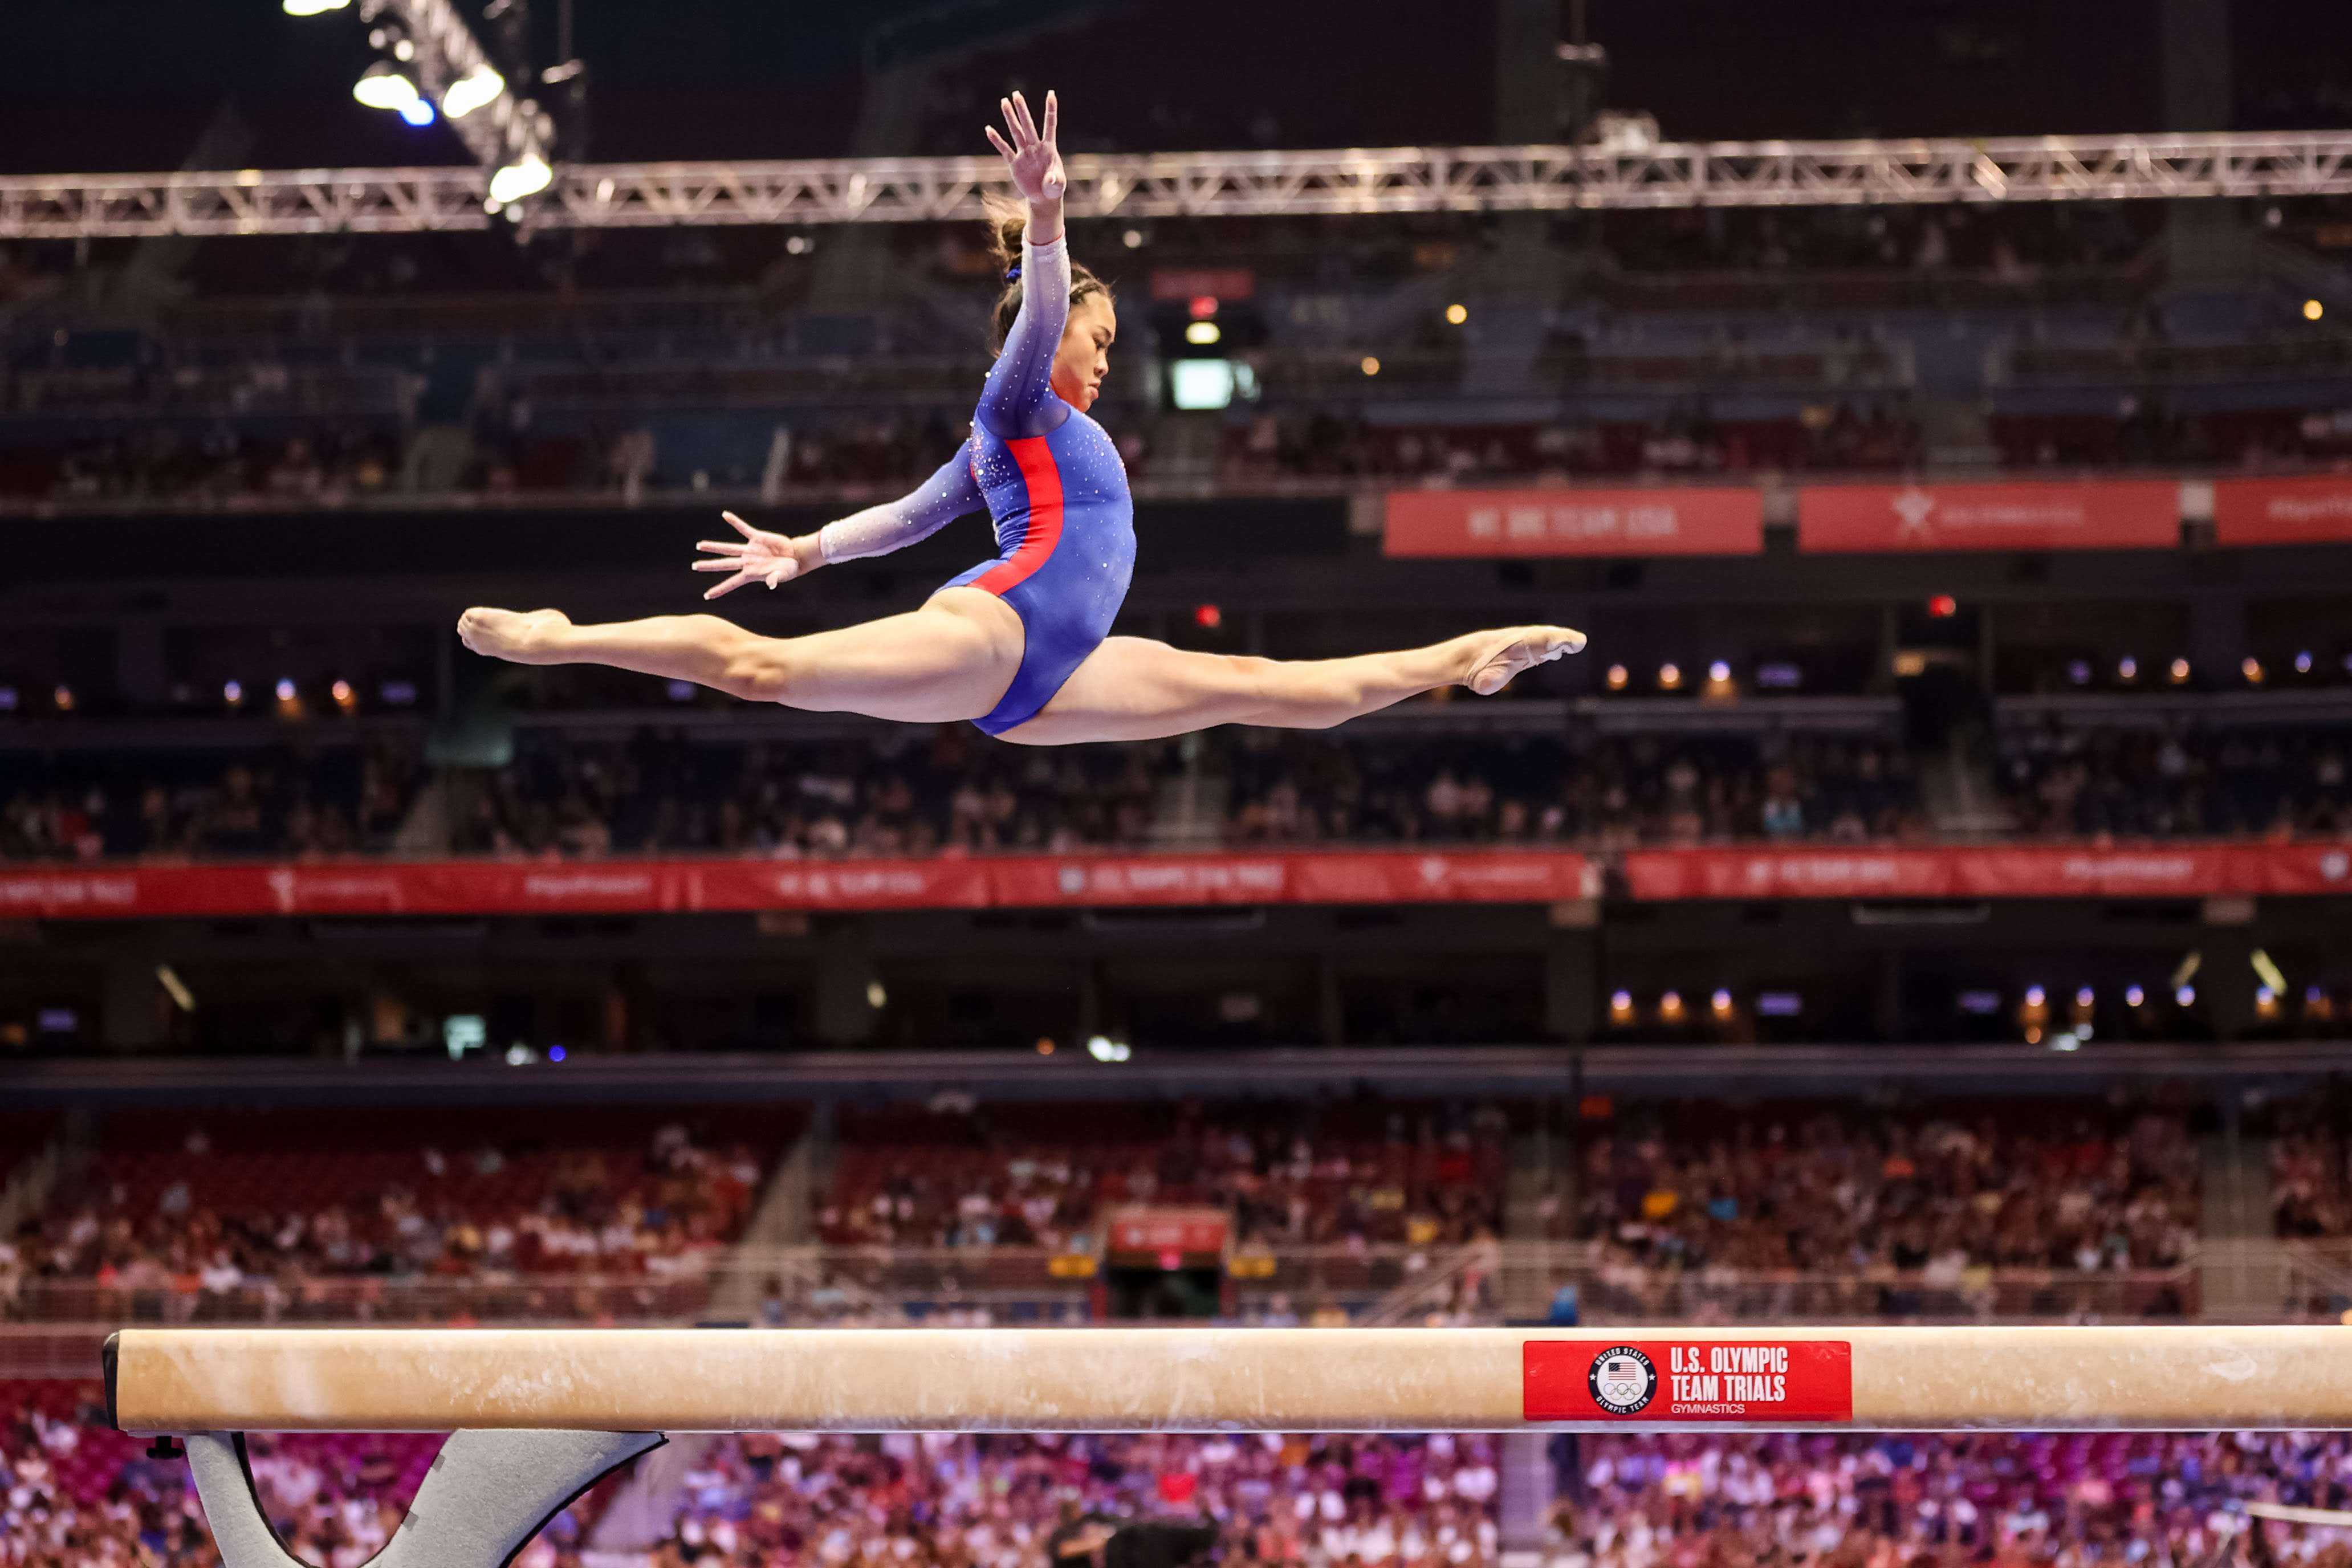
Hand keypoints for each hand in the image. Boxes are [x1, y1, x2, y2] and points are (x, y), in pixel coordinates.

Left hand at [693, 512, 812, 598]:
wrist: (796, 556)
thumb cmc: (789, 570)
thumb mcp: (783, 575)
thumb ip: (775, 578)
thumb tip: (771, 583)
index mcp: (750, 574)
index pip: (731, 583)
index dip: (719, 589)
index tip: (707, 596)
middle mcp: (746, 562)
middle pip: (724, 564)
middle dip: (709, 565)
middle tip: (694, 566)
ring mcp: (750, 550)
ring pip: (727, 548)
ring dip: (713, 547)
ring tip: (699, 545)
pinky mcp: (757, 538)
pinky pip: (743, 528)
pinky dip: (735, 522)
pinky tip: (725, 515)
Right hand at [984, 89, 1063, 213]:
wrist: (1044, 198)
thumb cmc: (1054, 188)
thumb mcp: (1058, 185)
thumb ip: (1055, 180)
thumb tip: (1050, 179)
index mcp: (1049, 148)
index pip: (1049, 125)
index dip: (1050, 110)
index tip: (1051, 93)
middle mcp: (1035, 147)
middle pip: (1028, 125)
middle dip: (1022, 110)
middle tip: (1016, 94)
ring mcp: (1024, 154)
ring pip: (1015, 132)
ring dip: (1010, 118)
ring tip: (1004, 102)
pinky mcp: (1014, 163)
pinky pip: (1004, 149)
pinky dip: (996, 140)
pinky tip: (989, 129)